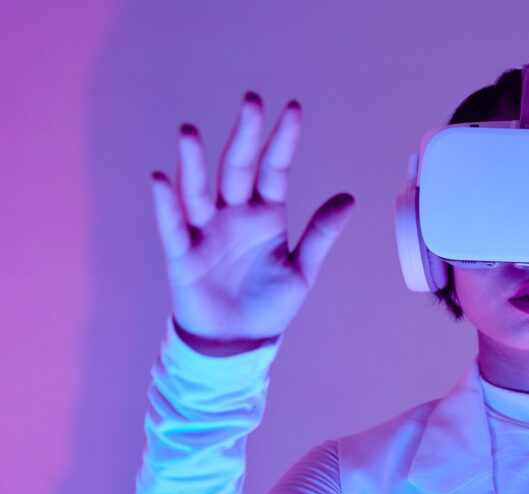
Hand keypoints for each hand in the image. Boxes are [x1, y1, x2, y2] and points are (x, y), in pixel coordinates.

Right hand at [150, 91, 355, 345]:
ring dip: (195, 163)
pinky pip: (174, 226)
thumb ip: (321, 233)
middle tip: (251, 100)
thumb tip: (349, 197)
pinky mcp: (184, 255)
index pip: (275, 170)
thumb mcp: (301, 269)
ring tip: (190, 133)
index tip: (292, 109)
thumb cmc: (268, 304)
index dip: (282, 141)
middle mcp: (234, 215)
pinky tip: (162, 179)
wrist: (237, 342)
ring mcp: (207, 232)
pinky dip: (166, 204)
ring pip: (200, 190)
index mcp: (266, 215)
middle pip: (238, 169)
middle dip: (245, 135)